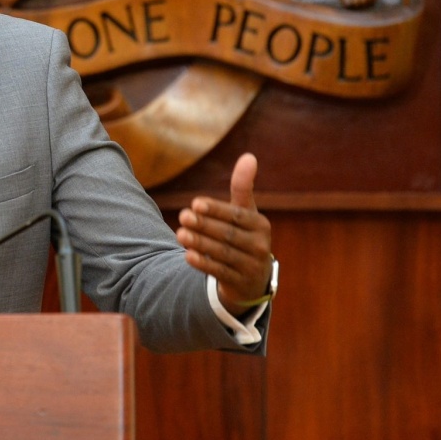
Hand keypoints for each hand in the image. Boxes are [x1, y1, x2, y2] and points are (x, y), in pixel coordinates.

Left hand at [177, 153, 273, 316]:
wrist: (252, 277)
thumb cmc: (244, 236)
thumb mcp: (245, 212)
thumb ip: (243, 187)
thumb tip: (249, 156)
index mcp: (260, 225)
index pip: (237, 216)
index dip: (216, 209)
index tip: (195, 203)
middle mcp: (260, 246)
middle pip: (228, 234)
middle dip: (204, 225)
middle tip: (183, 216)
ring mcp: (251, 266)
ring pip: (223, 253)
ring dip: (200, 243)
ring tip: (180, 234)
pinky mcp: (240, 283)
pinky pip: (220, 273)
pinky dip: (204, 264)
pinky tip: (187, 255)